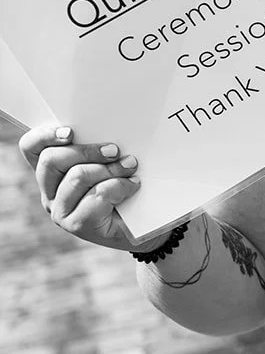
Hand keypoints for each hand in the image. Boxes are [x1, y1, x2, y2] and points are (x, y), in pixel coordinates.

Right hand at [18, 124, 140, 250]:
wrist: (143, 225)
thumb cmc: (125, 186)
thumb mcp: (109, 160)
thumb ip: (97, 147)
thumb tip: (107, 127)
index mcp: (51, 171)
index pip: (31, 147)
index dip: (44, 136)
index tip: (70, 132)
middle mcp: (49, 191)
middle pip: (51, 160)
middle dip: (87, 151)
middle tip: (114, 150)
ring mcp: (60, 210)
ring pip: (77, 176)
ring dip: (110, 169)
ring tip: (130, 167)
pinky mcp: (76, 225)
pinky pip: (97, 195)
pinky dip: (120, 186)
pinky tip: (132, 185)